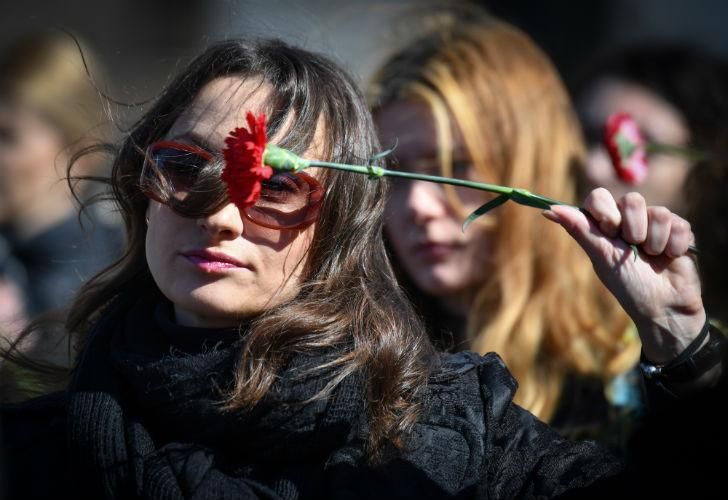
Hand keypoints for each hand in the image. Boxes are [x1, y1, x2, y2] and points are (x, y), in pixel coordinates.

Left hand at [543, 188, 705, 363]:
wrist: (662, 307)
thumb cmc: (627, 285)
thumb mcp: (601, 256)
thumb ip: (579, 229)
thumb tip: (547, 209)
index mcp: (606, 224)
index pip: (599, 196)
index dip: (605, 211)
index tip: (609, 231)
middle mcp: (630, 220)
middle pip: (632, 199)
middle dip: (632, 228)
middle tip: (633, 248)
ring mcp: (656, 223)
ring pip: (659, 212)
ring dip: (653, 241)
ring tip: (653, 257)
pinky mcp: (680, 230)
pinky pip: (679, 224)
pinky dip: (673, 246)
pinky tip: (671, 258)